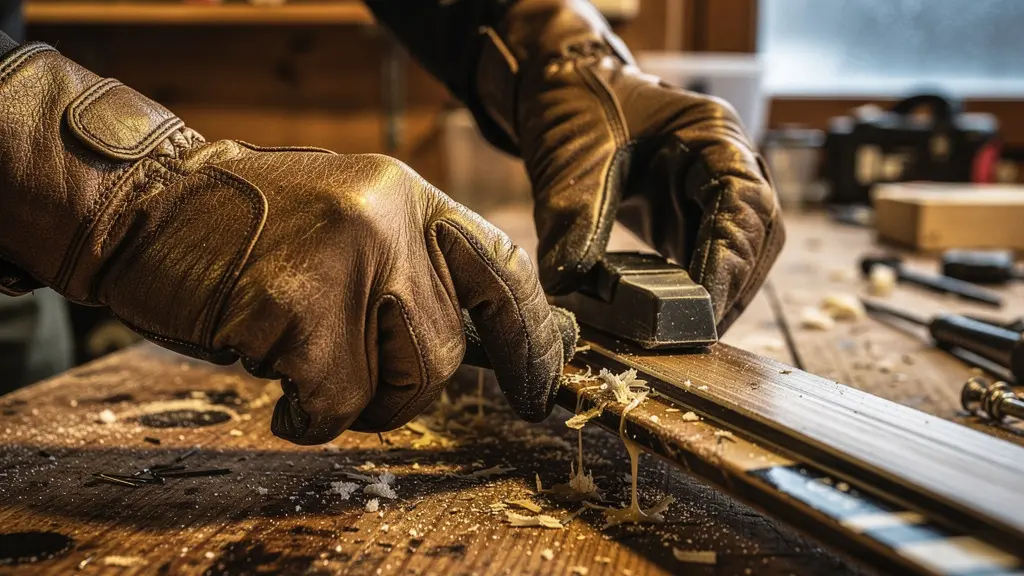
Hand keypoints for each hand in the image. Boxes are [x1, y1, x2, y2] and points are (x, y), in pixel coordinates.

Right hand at [0, 44, 572, 443]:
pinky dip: (302, 412)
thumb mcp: (349, 224)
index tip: (541, 387)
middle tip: (343, 372)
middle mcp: (388, 219)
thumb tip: (481, 343)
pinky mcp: (294, 304)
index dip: (531, 338)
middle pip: (444, 353)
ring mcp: (343, 257)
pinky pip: (331, 402)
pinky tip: (264, 370)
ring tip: (296, 357)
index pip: (503, 273)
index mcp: (409, 197)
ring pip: (393, 384)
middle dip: (401, 388)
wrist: (143, 202)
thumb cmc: (246, 228)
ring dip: (349, 396)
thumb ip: (411, 272)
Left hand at [472, 0, 784, 331]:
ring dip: (724, 292)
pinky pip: (707, 255)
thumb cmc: (574, 104)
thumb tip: (567, 286)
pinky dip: (699, 288)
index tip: (707, 306)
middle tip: (702, 332)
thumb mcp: (571, 158)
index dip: (732, 259)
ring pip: (742, 249)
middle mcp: (726, 160)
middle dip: (735, 285)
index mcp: (712, 132)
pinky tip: (678, 317)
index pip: (745, 201)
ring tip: (691, 334)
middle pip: (758, 232)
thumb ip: (572, 218)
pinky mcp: (688, 212)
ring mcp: (710, 187)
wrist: (560, 85)